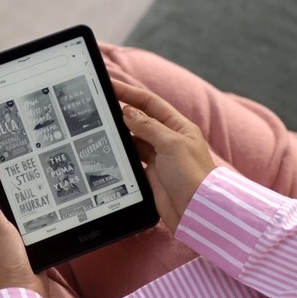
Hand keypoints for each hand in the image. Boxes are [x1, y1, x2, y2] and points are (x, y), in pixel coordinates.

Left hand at [0, 158, 47, 297]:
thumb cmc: (2, 263)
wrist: (23, 296)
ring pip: (15, 213)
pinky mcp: (21, 248)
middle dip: (11, 190)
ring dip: (24, 205)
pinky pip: (26, 226)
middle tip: (27, 170)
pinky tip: (44, 210)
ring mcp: (4, 240)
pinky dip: (33, 218)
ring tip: (38, 186)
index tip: (7, 158)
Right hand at [114, 80, 216, 231]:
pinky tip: (109, 149)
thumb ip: (149, 127)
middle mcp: (168, 139)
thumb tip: (128, 112)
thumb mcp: (171, 145)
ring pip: (134, 139)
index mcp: (178, 126)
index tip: (111, 86)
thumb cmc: (192, 176)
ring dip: (120, 134)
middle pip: (140, 120)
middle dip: (121, 112)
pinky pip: (132, 159)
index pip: (150, 103)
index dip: (130, 93)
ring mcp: (159, 157)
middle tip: (100, 107)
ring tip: (100, 127)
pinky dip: (122, 154)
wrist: (196, 211)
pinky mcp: (150, 174)